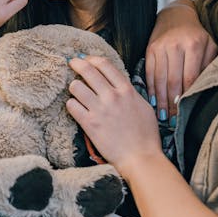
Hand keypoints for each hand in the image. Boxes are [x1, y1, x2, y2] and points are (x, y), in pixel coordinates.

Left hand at [66, 56, 160, 176]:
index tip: (86, 59)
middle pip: (87, 71)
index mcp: (126, 90)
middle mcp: (112, 96)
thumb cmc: (146, 135)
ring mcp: (99, 109)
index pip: (104, 65)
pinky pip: (71, 106)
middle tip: (72, 62)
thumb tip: (119, 86)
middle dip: (76, 64)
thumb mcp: (144, 107)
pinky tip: (75, 107)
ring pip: (76, 87)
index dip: (92, 59)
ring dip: (74, 87)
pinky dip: (71, 105)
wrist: (140, 158)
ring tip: (75, 91)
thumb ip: (130, 94)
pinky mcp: (89, 124)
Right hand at [145, 0, 217, 120]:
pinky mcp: (150, 48)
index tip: (185, 113)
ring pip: (160, 78)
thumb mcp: (209, 46)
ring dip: (161, 99)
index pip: (190, 77)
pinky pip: (149, 72)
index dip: (187, 97)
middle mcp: (176, 45)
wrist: (176, 15)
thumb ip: (209, 66)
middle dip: (173, 103)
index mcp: (194, 45)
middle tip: (173, 120)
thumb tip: (205, 91)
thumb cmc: (197, 35)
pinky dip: (151, 88)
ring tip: (163, 115)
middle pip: (173, 80)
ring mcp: (161, 46)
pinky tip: (153, 100)